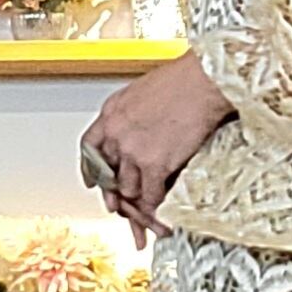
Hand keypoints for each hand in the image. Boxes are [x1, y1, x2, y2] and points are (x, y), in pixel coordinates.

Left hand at [83, 51, 234, 244]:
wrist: (202, 83)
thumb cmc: (182, 81)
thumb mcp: (141, 91)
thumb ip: (131, 114)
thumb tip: (136, 129)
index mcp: (111, 113)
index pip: (90, 148)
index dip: (90, 169)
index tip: (92, 181)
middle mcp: (116, 133)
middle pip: (109, 174)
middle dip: (117, 192)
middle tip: (123, 205)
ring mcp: (134, 151)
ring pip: (128, 189)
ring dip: (139, 200)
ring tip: (148, 208)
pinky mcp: (155, 165)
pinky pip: (151, 196)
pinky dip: (156, 206)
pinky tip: (161, 211)